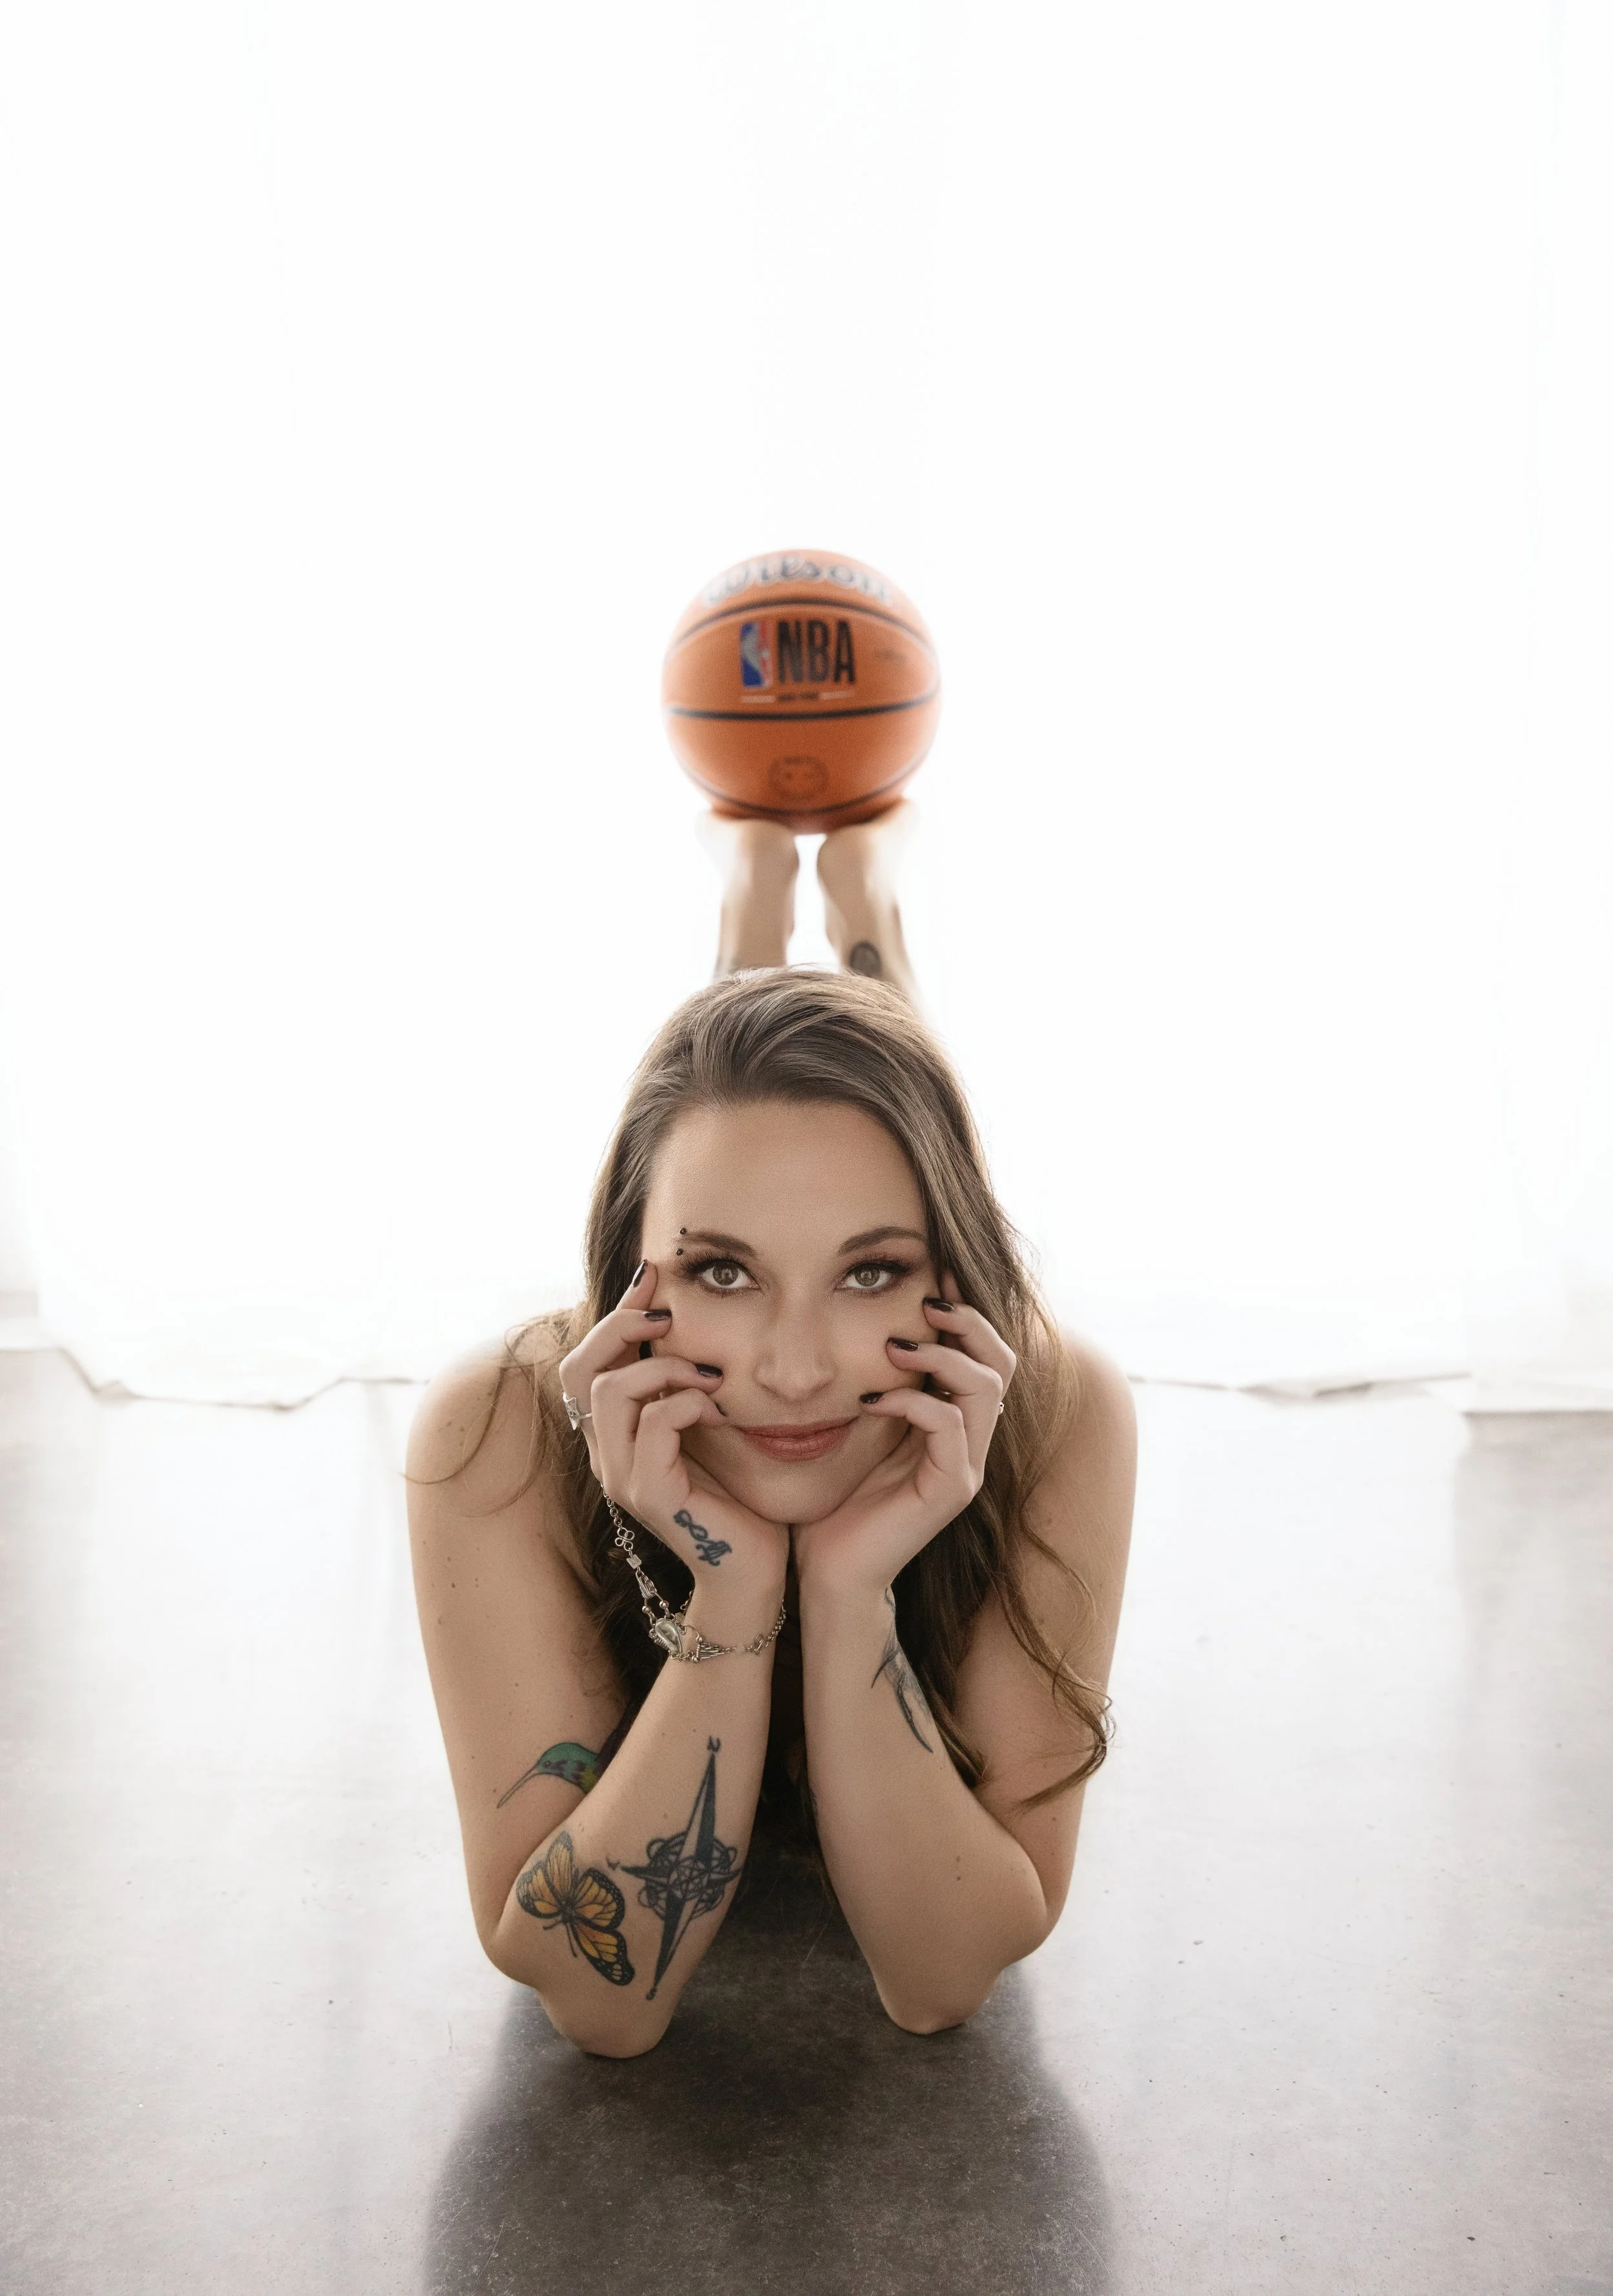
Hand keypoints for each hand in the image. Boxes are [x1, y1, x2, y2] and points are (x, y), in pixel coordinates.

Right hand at [557, 1262, 787, 1616]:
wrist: (755, 1567)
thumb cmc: (738, 1495)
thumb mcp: (705, 1425)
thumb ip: (686, 1384)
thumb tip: (686, 1319)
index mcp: (614, 1436)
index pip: (586, 1362)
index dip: (614, 1313)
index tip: (652, 1276)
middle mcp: (605, 1455)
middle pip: (578, 1370)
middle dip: (622, 1328)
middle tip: (669, 1316)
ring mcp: (621, 1478)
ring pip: (610, 1392)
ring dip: (663, 1368)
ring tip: (707, 1375)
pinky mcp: (650, 1496)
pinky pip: (654, 1426)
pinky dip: (686, 1403)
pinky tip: (717, 1407)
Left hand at [791, 1277, 1017, 1600]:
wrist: (827, 1570)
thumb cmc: (835, 1499)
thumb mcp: (856, 1426)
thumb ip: (874, 1382)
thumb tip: (860, 1323)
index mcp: (952, 1421)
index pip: (983, 1353)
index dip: (968, 1309)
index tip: (936, 1269)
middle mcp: (970, 1441)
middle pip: (1002, 1362)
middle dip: (969, 1322)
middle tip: (927, 1300)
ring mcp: (965, 1467)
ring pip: (987, 1389)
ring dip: (942, 1356)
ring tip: (896, 1345)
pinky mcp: (951, 1491)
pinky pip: (950, 1426)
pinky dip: (913, 1401)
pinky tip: (871, 1397)